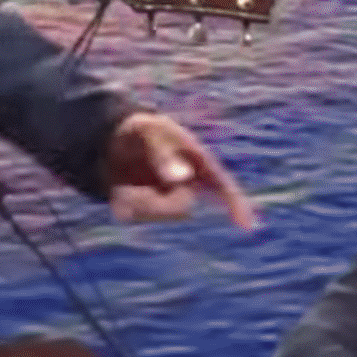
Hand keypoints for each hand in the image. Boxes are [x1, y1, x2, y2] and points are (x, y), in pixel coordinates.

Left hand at [103, 112, 255, 229]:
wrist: (109, 140)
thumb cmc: (139, 131)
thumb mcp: (149, 133)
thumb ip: (164, 154)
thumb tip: (182, 179)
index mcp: (196, 160)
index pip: (222, 185)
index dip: (236, 204)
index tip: (247, 225)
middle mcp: (187, 182)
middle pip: (182, 206)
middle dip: (156, 203)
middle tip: (129, 192)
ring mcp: (168, 196)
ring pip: (161, 215)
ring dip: (139, 203)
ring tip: (123, 188)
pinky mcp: (148, 207)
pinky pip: (142, 218)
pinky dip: (127, 208)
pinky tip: (119, 194)